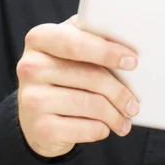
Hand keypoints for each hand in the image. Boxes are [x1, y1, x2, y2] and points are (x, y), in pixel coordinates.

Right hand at [17, 15, 138, 157]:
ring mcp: (31, 99)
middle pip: (90, 76)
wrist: (33, 113)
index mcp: (39, 38)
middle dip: (119, 91)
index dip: (107, 52)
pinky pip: (83, 128)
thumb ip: (91, 35)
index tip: (132, 61)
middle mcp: (30, 66)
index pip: (77, 43)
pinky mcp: (39, 128)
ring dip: (115, 114)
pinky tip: (105, 128)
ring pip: (90, 104)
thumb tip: (129, 39)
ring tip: (125, 117)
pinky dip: (101, 130)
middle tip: (134, 102)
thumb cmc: (62, 70)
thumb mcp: (69, 45)